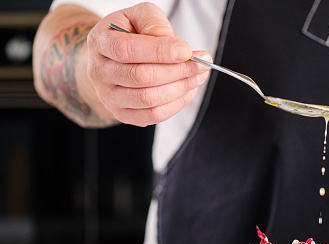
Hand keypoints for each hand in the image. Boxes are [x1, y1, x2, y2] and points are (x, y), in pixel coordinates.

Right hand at [86, 3, 210, 126]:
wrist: (111, 59)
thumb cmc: (128, 34)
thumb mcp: (137, 16)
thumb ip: (152, 21)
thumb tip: (168, 40)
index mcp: (100, 43)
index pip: (127, 50)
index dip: (159, 51)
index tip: (186, 50)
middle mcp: (99, 72)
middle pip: (141, 77)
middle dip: (178, 70)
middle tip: (202, 63)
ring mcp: (109, 97)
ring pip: (149, 99)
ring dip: (181, 88)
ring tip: (199, 76)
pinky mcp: (123, 114)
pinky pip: (153, 115)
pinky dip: (176, 104)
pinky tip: (188, 90)